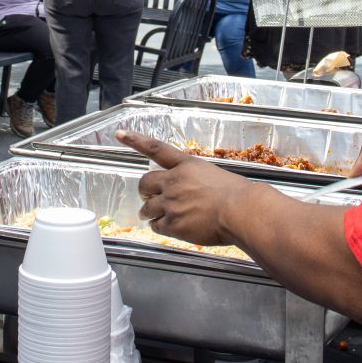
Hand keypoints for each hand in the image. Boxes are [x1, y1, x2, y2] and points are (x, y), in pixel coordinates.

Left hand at [116, 129, 252, 246]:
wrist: (241, 211)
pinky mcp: (173, 224)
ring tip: (155, 216)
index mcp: (186, 165)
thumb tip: (190, 190)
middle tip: (147, 197)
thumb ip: (195, 179)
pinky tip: (171, 228)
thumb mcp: (214, 175)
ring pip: (147, 208)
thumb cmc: (236, 195)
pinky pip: (156, 227)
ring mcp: (171, 203)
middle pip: (145, 183)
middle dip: (144, 191)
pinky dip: (160, 227)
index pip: (155, 149)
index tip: (120, 134)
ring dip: (149, 212)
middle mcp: (174, 182)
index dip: (135, 140)